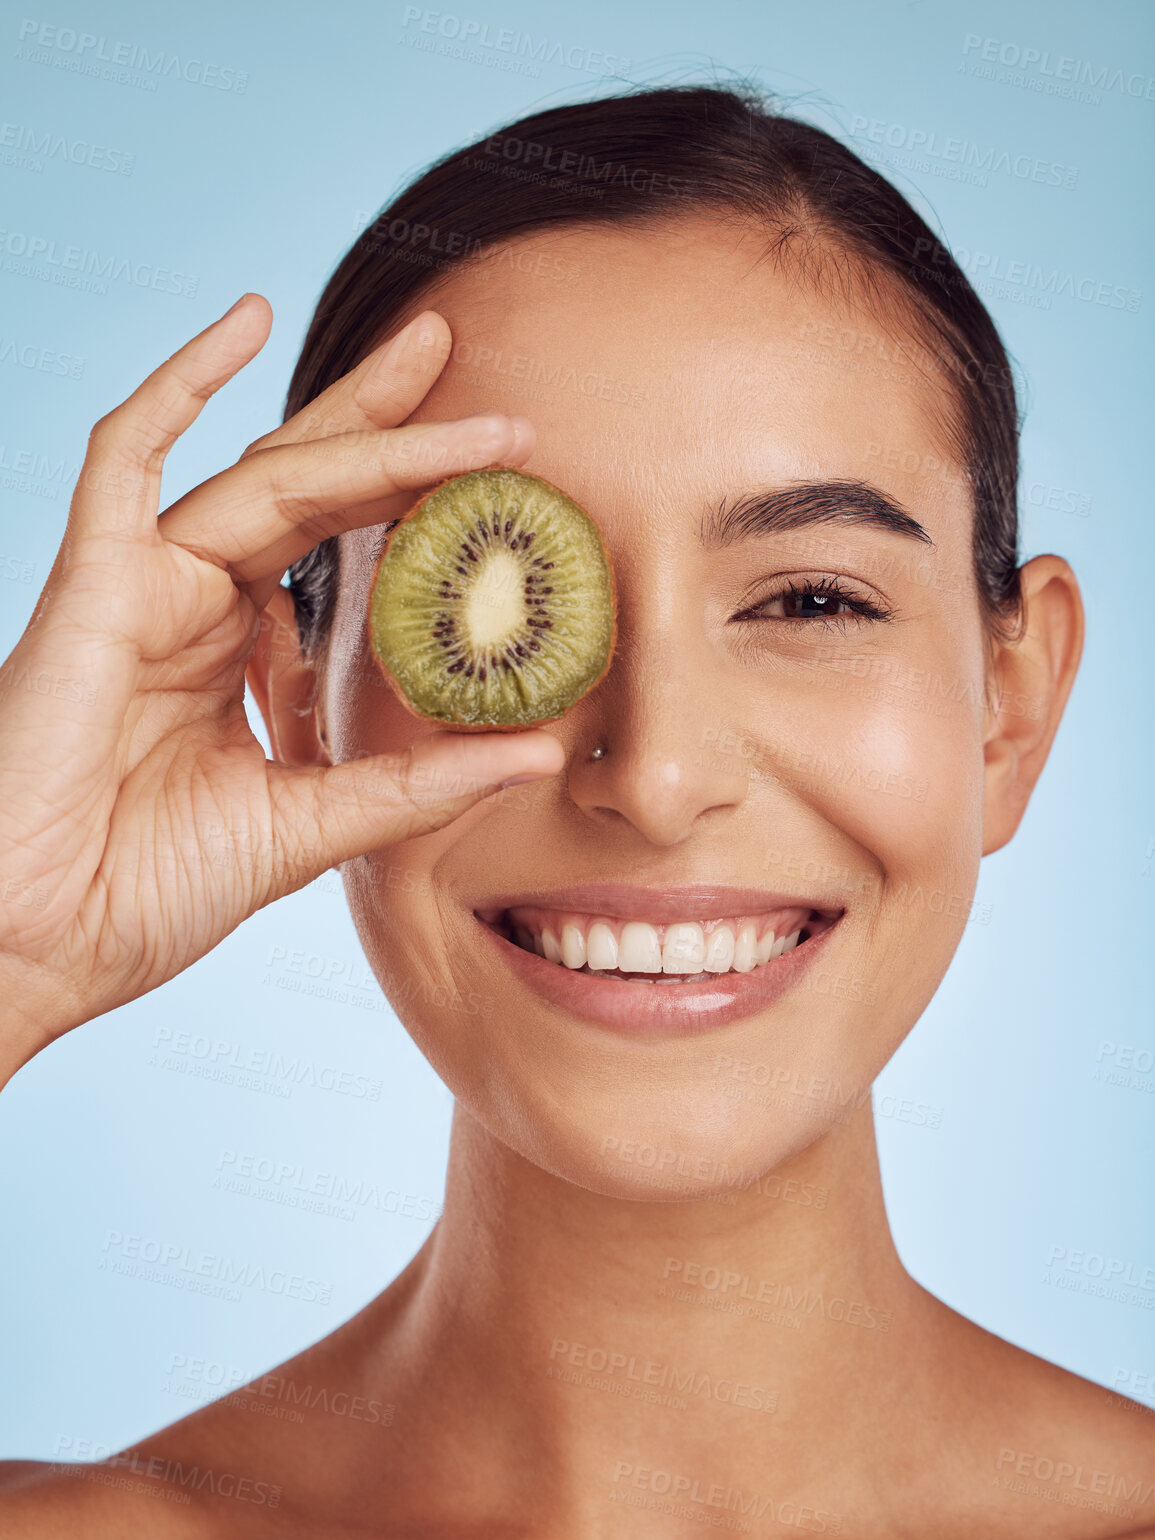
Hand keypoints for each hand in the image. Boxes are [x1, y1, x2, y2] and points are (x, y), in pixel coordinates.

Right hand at [0, 295, 563, 1080]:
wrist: (42, 944)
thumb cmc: (149, 894)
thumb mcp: (315, 827)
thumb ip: (420, 783)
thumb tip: (544, 755)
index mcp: (239, 657)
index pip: (340, 553)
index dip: (418, 507)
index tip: (504, 481)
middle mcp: (197, 608)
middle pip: (311, 488)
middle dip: (395, 425)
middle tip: (481, 374)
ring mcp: (144, 589)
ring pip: (262, 473)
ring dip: (358, 423)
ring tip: (446, 364)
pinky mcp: (93, 584)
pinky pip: (126, 458)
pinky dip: (181, 385)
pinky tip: (249, 321)